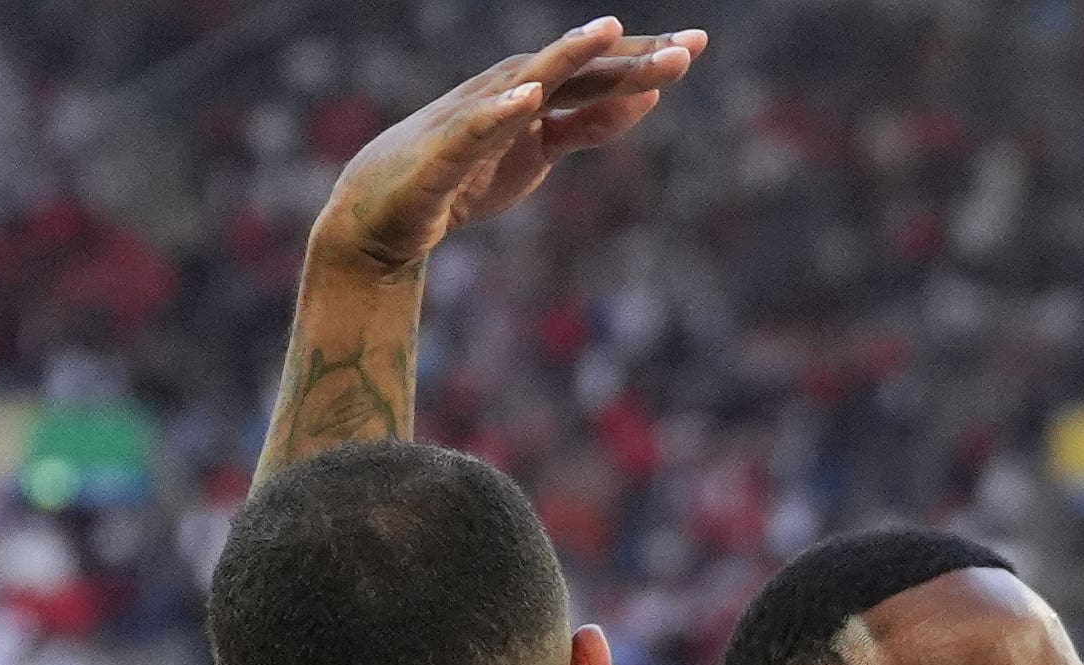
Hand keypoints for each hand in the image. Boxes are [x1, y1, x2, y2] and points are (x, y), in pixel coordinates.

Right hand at [311, 21, 708, 281]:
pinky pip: (477, 129)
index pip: (599, 70)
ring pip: (530, 82)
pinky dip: (500, 111)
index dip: (644, 58)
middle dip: (627, 56)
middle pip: (577, 70)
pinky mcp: (447, 153)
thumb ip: (590, 124)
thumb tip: (645, 98)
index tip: (697, 44)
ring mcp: (477, 117)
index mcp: (536, 92)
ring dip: (566, 56)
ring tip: (606, 31)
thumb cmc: (467, 174)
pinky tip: (528, 98)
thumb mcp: (544, 150)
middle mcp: (509, 92)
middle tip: (686, 47)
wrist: (385, 213)